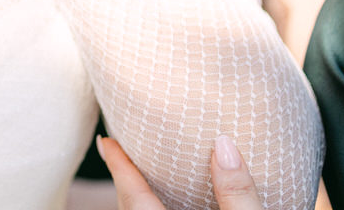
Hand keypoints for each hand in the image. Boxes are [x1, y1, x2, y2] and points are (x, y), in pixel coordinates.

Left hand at [100, 135, 263, 209]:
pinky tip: (170, 204)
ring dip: (138, 199)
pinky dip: (154, 209)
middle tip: (117, 153)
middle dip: (123, 181)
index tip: (106, 141)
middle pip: (130, 209)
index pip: (133, 195)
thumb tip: (224, 145)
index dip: (118, 166)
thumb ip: (237, 192)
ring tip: (140, 176)